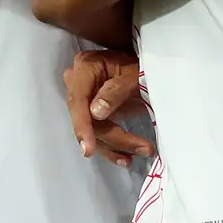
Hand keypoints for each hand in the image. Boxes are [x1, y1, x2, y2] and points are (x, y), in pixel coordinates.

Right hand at [64, 48, 152, 168]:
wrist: (144, 67)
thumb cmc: (139, 64)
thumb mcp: (133, 74)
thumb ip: (115, 90)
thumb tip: (95, 113)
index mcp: (85, 68)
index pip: (78, 101)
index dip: (83, 126)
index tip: (88, 148)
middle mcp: (79, 84)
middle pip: (87, 119)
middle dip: (114, 138)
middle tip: (141, 147)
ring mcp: (85, 101)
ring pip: (94, 131)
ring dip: (117, 146)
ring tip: (141, 151)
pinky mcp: (93, 115)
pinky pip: (99, 134)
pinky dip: (113, 148)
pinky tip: (125, 158)